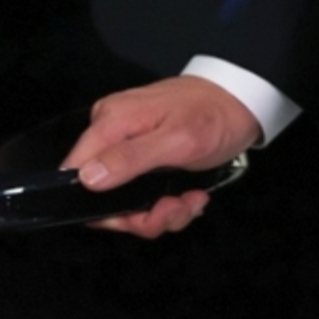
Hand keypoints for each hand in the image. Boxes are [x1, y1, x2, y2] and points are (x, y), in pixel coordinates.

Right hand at [62, 74, 260, 238]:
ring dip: (162, 213)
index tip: (135, 216)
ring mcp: (130, 147)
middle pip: (103, 196)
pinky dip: (168, 204)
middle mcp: (113, 134)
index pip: (76, 173)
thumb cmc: (213, 116)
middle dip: (142, 216)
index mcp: (111, 122)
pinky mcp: (146, 160)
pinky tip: (192, 196)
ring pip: (127, 202)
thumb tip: (86, 177)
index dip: (99, 205)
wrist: (242, 101)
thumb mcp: (177, 140)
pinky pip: (144, 195)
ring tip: (191, 202)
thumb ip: (130, 157)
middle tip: (174, 209)